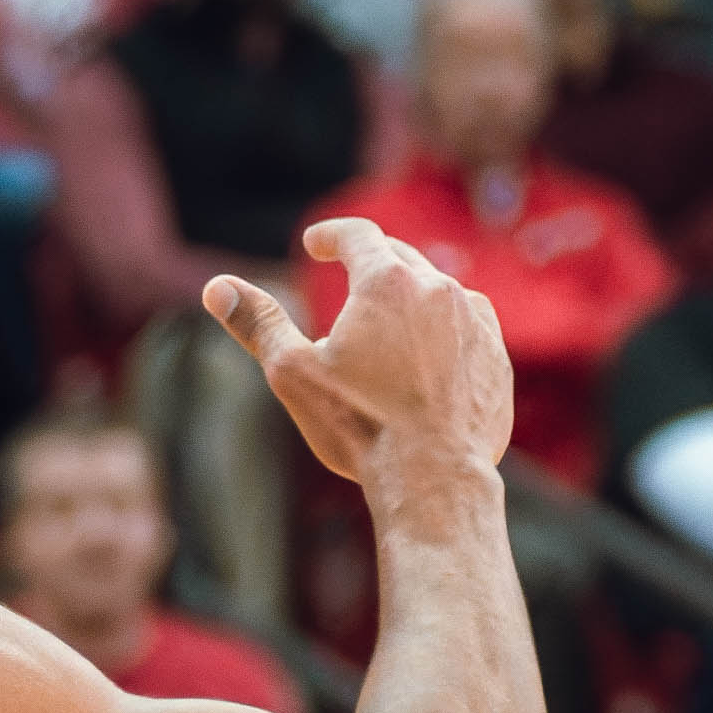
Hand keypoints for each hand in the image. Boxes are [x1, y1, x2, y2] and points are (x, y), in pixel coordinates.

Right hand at [204, 215, 511, 498]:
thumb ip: (258, 323)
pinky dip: (444, 326)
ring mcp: (475, 320)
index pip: (357, 235)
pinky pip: (468, 324)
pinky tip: (429, 350)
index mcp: (385, 282)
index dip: (331, 235)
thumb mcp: (293, 373)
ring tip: (388, 318)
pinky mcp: (496, 355)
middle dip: (370, 261)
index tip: (316, 244)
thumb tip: (216, 288)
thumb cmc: (359, 425)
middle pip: (399, 256)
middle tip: (347, 273)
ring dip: (410, 294)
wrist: (434, 477)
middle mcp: (438, 288)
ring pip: (437, 289)